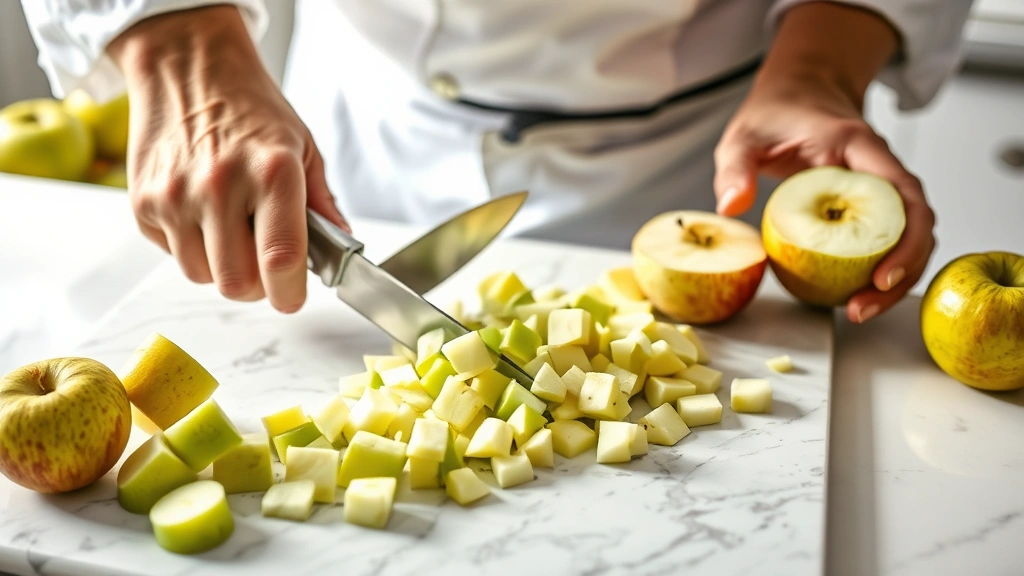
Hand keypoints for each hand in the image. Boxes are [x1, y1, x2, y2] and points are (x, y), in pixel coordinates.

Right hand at [108, 5, 347, 312]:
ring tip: (232, 229)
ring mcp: (176, 196)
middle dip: (257, 287)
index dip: (290, 292)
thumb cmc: (250, 108)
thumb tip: (341, 250)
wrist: (188, 68)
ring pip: (203, 276)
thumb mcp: (303, 147)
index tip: (292, 296)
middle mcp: (220, 185)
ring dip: (223, 267)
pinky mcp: (143, 204)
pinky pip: (173, 256)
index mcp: (272, 171)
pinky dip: (192, 248)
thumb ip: (322, 205)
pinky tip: (202, 213)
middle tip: (265, 266)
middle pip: (238, 284)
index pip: (282, 258)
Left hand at [713, 4, 935, 323]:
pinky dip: (877, 267)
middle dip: (902, 272)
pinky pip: (886, 238)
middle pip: (917, 224)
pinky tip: (851, 293)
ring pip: (908, 236)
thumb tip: (732, 207)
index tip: (882, 276)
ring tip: (858, 309)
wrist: (797, 94)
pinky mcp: (868, 203)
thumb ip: (735, 168)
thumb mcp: (743, 137)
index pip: (903, 194)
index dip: (904, 239)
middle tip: (863, 308)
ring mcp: (879, 187)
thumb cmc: (773, 114)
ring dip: (894, 277)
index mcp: (859, 146)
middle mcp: (880, 167)